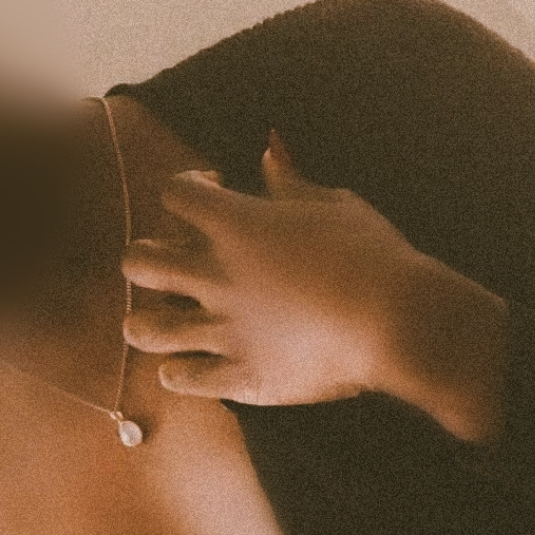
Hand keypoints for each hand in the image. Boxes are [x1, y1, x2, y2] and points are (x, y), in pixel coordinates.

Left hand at [121, 133, 425, 405]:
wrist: (396, 322)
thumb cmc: (373, 255)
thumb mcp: (333, 203)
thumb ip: (289, 182)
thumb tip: (267, 153)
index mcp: (235, 224)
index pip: (172, 192)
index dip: (186, 185)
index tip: (213, 191)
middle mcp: (216, 276)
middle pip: (138, 262)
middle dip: (146, 259)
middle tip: (172, 265)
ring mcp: (223, 331)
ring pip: (144, 330)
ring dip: (147, 323)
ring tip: (164, 322)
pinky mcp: (240, 377)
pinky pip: (182, 381)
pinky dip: (178, 374)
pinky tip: (188, 368)